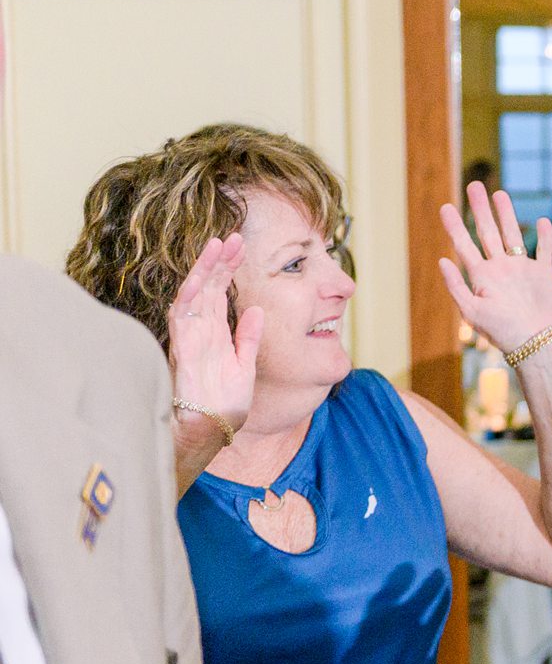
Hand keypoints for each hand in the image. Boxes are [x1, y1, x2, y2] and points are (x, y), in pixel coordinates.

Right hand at [165, 235, 262, 441]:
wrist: (214, 427)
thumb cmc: (225, 401)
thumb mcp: (245, 364)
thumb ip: (249, 337)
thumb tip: (256, 310)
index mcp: (216, 331)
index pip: (220, 291)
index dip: (228, 268)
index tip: (241, 245)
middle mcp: (200, 329)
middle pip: (207, 287)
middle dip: (219, 261)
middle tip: (233, 237)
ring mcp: (190, 337)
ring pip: (194, 295)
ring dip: (203, 270)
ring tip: (217, 246)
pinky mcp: (183, 348)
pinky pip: (183, 318)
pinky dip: (190, 296)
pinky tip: (199, 278)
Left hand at [438, 182, 551, 353]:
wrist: (536, 342)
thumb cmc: (503, 332)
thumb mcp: (472, 312)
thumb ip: (457, 286)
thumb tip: (442, 259)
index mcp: (482, 276)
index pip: (464, 244)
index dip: (454, 226)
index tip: (446, 207)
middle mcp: (500, 268)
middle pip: (487, 232)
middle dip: (480, 209)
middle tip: (474, 185)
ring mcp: (522, 269)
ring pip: (513, 235)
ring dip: (507, 215)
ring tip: (499, 194)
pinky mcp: (544, 274)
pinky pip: (544, 250)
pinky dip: (544, 236)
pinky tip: (543, 221)